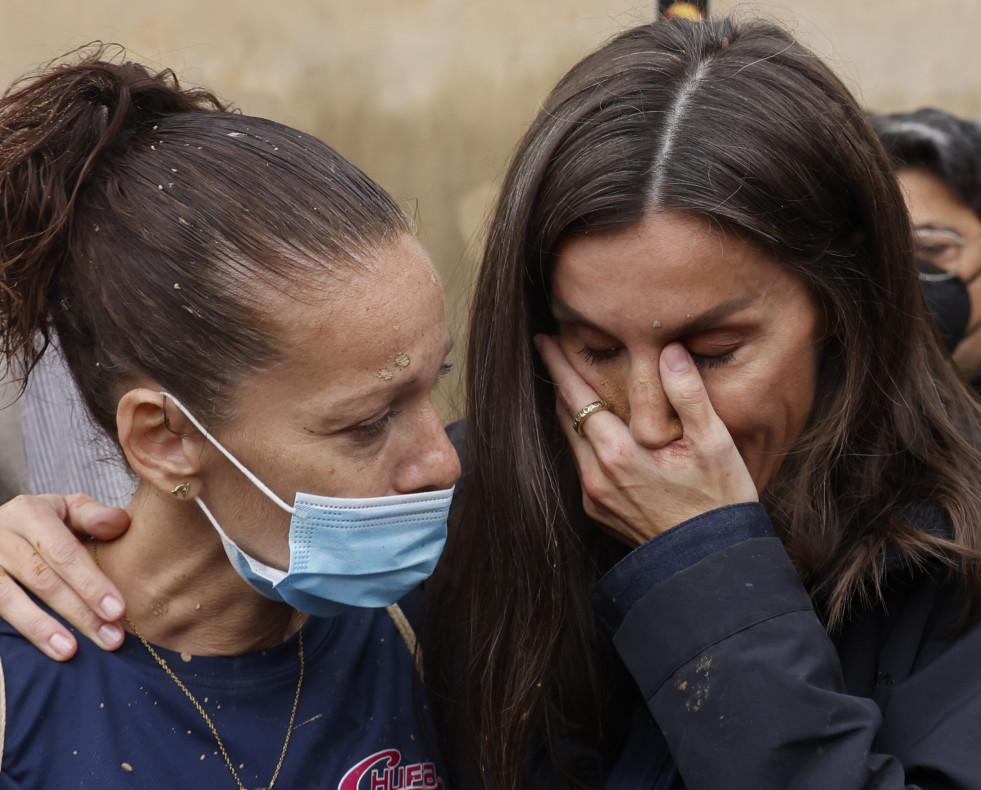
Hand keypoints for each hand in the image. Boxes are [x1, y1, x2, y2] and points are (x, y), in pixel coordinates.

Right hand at [0, 494, 129, 659]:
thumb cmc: (44, 522)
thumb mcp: (67, 509)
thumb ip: (93, 516)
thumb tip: (120, 523)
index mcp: (29, 513)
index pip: (64, 552)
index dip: (91, 582)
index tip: (117, 609)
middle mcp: (0, 536)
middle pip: (42, 579)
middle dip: (78, 612)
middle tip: (110, 638)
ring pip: (8, 600)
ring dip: (42, 629)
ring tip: (70, 652)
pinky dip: (18, 631)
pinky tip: (40, 648)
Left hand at [536, 335, 757, 545]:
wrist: (710, 561)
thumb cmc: (718, 499)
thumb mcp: (714, 442)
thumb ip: (688, 393)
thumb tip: (670, 350)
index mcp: (619, 452)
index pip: (577, 396)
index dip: (559, 365)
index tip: (543, 341)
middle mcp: (596, 475)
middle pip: (566, 417)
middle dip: (560, 383)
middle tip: (553, 352)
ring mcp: (594, 496)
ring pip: (572, 442)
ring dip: (571, 413)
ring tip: (573, 386)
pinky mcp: (598, 512)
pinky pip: (582, 467)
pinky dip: (585, 443)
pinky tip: (598, 432)